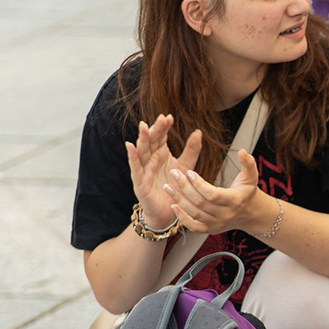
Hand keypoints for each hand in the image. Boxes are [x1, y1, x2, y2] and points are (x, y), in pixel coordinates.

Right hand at [125, 116, 203, 233]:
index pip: (161, 137)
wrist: (169, 211)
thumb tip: (198, 132)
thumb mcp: (186, 167)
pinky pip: (136, 168)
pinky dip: (132, 157)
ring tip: (143, 126)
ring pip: (142, 151)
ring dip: (142, 138)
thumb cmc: (175, 188)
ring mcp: (144, 170)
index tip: (169, 117)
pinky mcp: (140, 182)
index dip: (164, 127)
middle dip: (155, 129)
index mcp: (161, 154)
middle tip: (161, 119)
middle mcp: (151, 160)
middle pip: (151, 141)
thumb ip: (192, 150)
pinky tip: (130, 146)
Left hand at [165, 151, 265, 236]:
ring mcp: (217, 224)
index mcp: (234, 201)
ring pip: (194, 213)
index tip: (189, 172)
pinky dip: (182, 217)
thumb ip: (248, 163)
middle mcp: (225, 215)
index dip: (199, 184)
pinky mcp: (210, 229)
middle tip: (174, 173)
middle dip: (185, 187)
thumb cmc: (247, 192)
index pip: (213, 195)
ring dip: (179, 200)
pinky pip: (193, 227)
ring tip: (167, 187)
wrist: (250, 214)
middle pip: (200, 203)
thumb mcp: (251, 177)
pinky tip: (173, 205)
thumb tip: (243, 151)